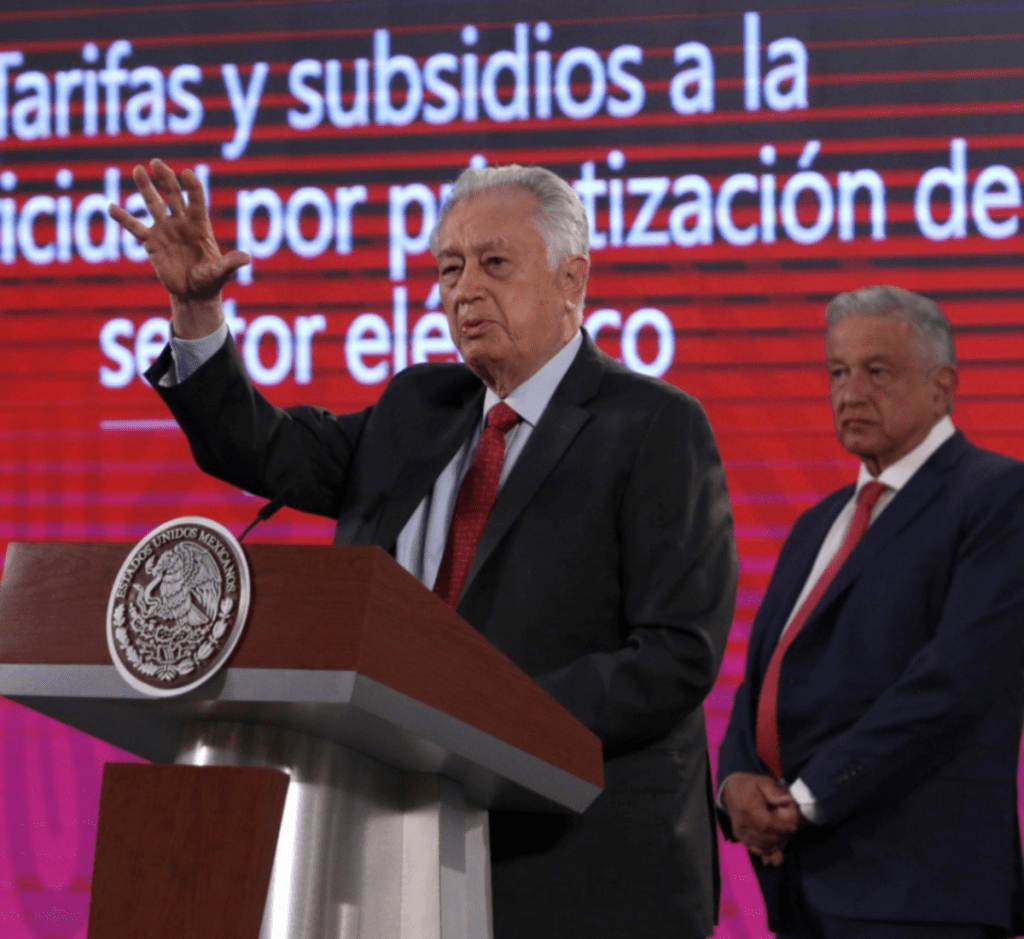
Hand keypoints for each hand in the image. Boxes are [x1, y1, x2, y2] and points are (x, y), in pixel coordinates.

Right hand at [108, 159, 250, 337]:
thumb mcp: (220, 272)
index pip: (197, 201)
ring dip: (145, 188)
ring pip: (154, 204)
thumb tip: (247, 258)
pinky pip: (135, 228)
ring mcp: (165, 230)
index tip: (188, 173)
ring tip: (137, 170)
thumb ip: (230, 264)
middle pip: (174, 195)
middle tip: (156, 163)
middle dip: (166, 178)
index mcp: (201, 225)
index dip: (193, 187)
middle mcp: (182, 222)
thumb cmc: (210, 280)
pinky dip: (124, 218)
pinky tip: (111, 207)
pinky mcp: (151, 242)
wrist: (193, 293)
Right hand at [721, 772, 801, 863]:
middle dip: (783, 835)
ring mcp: (741, 832)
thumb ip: (775, 792)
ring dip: (777, 843)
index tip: (793, 826)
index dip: (782, 828)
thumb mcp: (763, 782)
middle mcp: (743, 823)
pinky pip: (758, 850)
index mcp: (748, 808)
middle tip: (789, 828)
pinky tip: (775, 843)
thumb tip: (787, 800)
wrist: (731, 790)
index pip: (768, 824)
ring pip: (765, 846)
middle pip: (768, 837)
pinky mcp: (740, 837)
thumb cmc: (749, 785)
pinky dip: (768, 850)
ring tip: (783, 832)